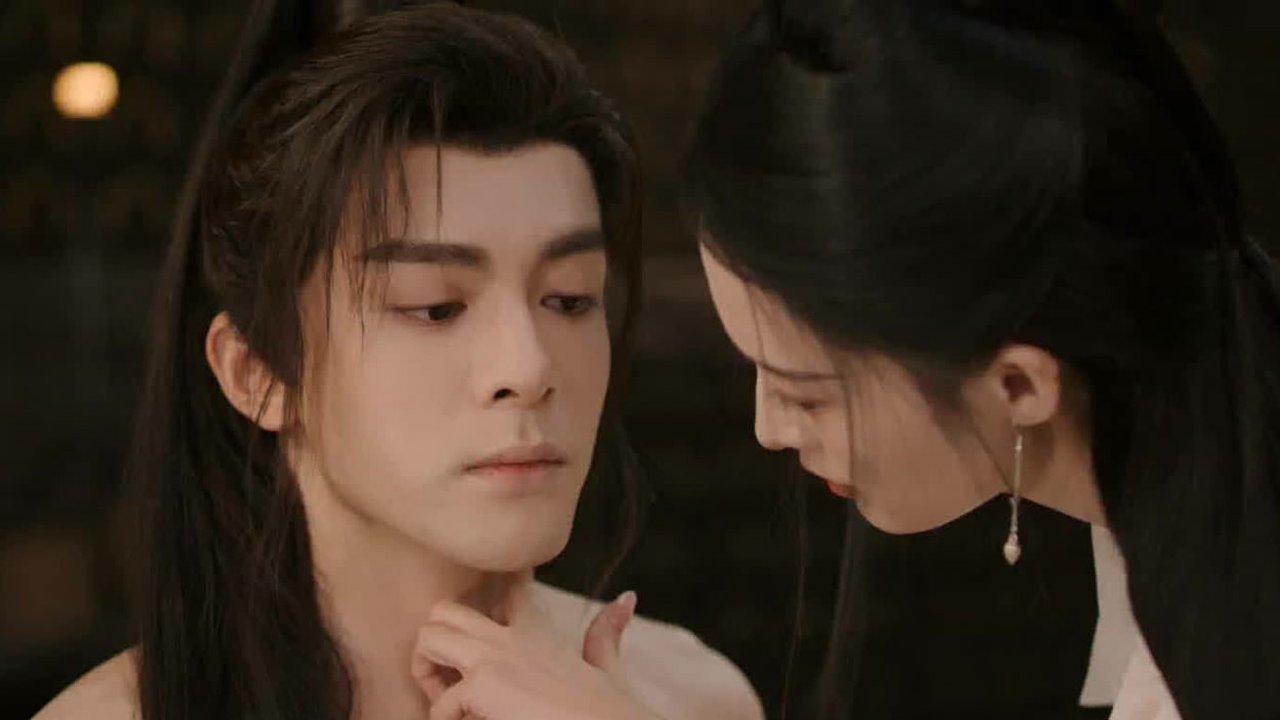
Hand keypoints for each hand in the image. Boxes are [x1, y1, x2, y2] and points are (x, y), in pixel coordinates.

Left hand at [412, 591, 661, 719]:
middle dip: (435, 644)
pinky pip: (440, 703)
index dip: (491, 588)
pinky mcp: (483, 686)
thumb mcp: (604, 666)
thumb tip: (626, 597)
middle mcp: (510, 636)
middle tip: (451, 683)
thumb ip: (606, 633)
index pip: (509, 587)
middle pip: (445, 610)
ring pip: (427, 636)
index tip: (488, 590)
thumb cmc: (607, 710)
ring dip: (428, 673)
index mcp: (537, 631)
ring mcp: (494, 657)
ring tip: (450, 707)